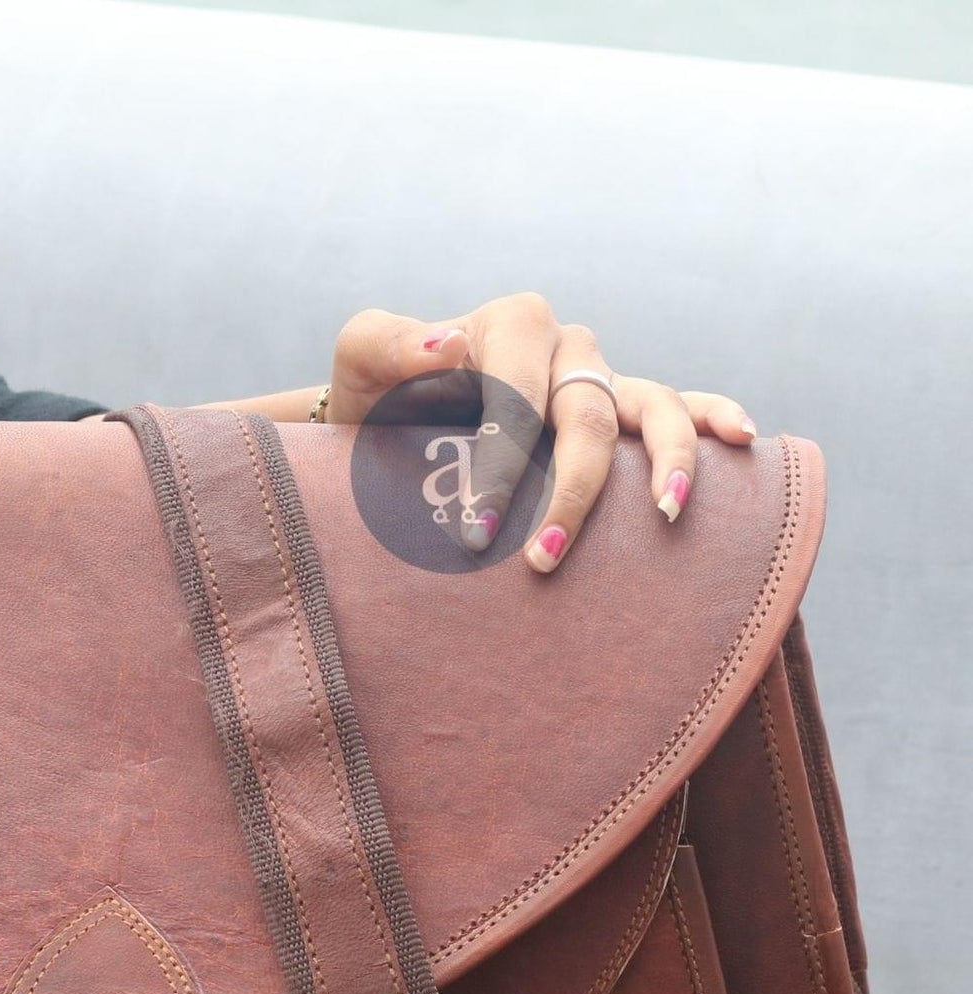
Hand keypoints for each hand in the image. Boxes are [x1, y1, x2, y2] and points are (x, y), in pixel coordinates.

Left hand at [323, 291, 758, 570]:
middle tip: (539, 559)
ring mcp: (599, 377)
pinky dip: (712, 420)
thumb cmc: (374, 396)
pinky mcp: (620, 411)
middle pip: (587, 415)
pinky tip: (742, 441)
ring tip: (665, 513)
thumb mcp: (362, 358)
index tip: (476, 530)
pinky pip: (678, 408)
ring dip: (665, 462)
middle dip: (569, 490)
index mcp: (512, 324)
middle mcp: (567, 345)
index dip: (502, 463)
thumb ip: (390, 344)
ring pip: (652, 410)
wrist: (386, 423)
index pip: (521, 395)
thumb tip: (449, 344)